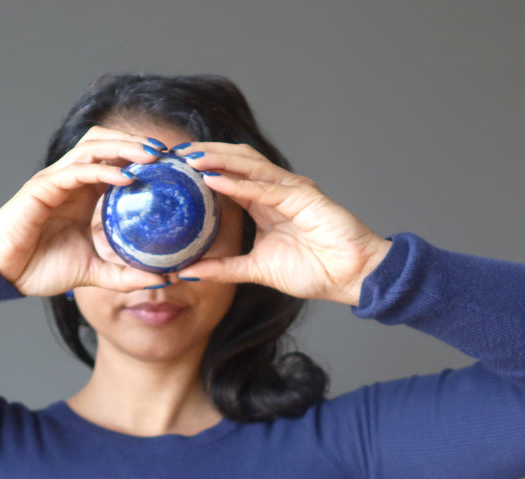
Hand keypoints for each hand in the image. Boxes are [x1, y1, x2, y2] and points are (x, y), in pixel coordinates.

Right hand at [0, 127, 161, 295]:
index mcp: (86, 192)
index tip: (174, 166)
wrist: (8, 274)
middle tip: (168, 153)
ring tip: (151, 156)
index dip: (144, 158)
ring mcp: (57, 179)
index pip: (117, 161)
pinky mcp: (42, 187)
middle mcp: (73, 179)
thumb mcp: (95, 273)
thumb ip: (126, 274)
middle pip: (107, 143)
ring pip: (93, 148)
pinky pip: (76, 171)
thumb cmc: (43, 267)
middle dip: (137, 143)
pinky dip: (101, 170)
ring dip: (123, 147)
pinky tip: (125, 178)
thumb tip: (163, 278)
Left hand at [175, 143, 390, 305]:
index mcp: (265, 204)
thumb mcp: (256, 270)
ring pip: (249, 166)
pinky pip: (265, 188)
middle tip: (174, 155)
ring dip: (218, 161)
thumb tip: (188, 271)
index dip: (202, 171)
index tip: (172, 171)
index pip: (228, 178)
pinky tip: (215, 180)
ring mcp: (291, 190)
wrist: (351, 278)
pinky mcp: (304, 197)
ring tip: (190, 159)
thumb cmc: (314, 271)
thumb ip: (224, 268)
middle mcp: (276, 190)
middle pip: (236, 162)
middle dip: (205, 156)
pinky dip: (239, 183)